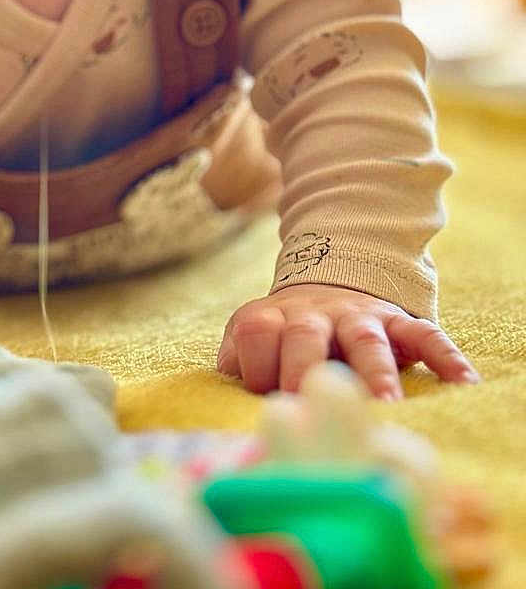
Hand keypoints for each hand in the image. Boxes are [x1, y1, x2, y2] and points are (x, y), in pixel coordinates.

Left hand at [216, 284, 479, 399]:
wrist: (327, 282)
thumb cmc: (285, 332)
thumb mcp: (255, 334)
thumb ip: (237, 360)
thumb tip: (224, 395)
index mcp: (271, 317)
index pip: (253, 331)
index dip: (255, 363)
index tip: (265, 397)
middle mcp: (312, 314)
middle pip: (305, 335)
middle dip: (307, 369)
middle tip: (319, 403)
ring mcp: (357, 315)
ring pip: (364, 339)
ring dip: (376, 371)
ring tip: (386, 404)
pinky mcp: (396, 320)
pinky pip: (423, 333)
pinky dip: (443, 355)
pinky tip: (462, 381)